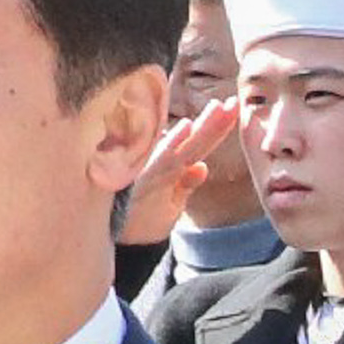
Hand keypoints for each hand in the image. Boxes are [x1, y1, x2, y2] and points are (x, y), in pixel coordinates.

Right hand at [116, 100, 239, 250]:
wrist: (108, 240)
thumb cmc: (138, 219)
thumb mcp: (168, 206)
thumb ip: (185, 186)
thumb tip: (203, 168)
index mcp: (173, 169)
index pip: (200, 145)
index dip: (218, 127)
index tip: (236, 107)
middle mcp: (162, 165)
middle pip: (194, 142)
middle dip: (214, 123)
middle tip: (233, 103)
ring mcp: (150, 171)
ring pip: (178, 147)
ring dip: (197, 129)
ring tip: (215, 109)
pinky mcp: (138, 179)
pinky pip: (156, 160)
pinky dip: (167, 145)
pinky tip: (179, 130)